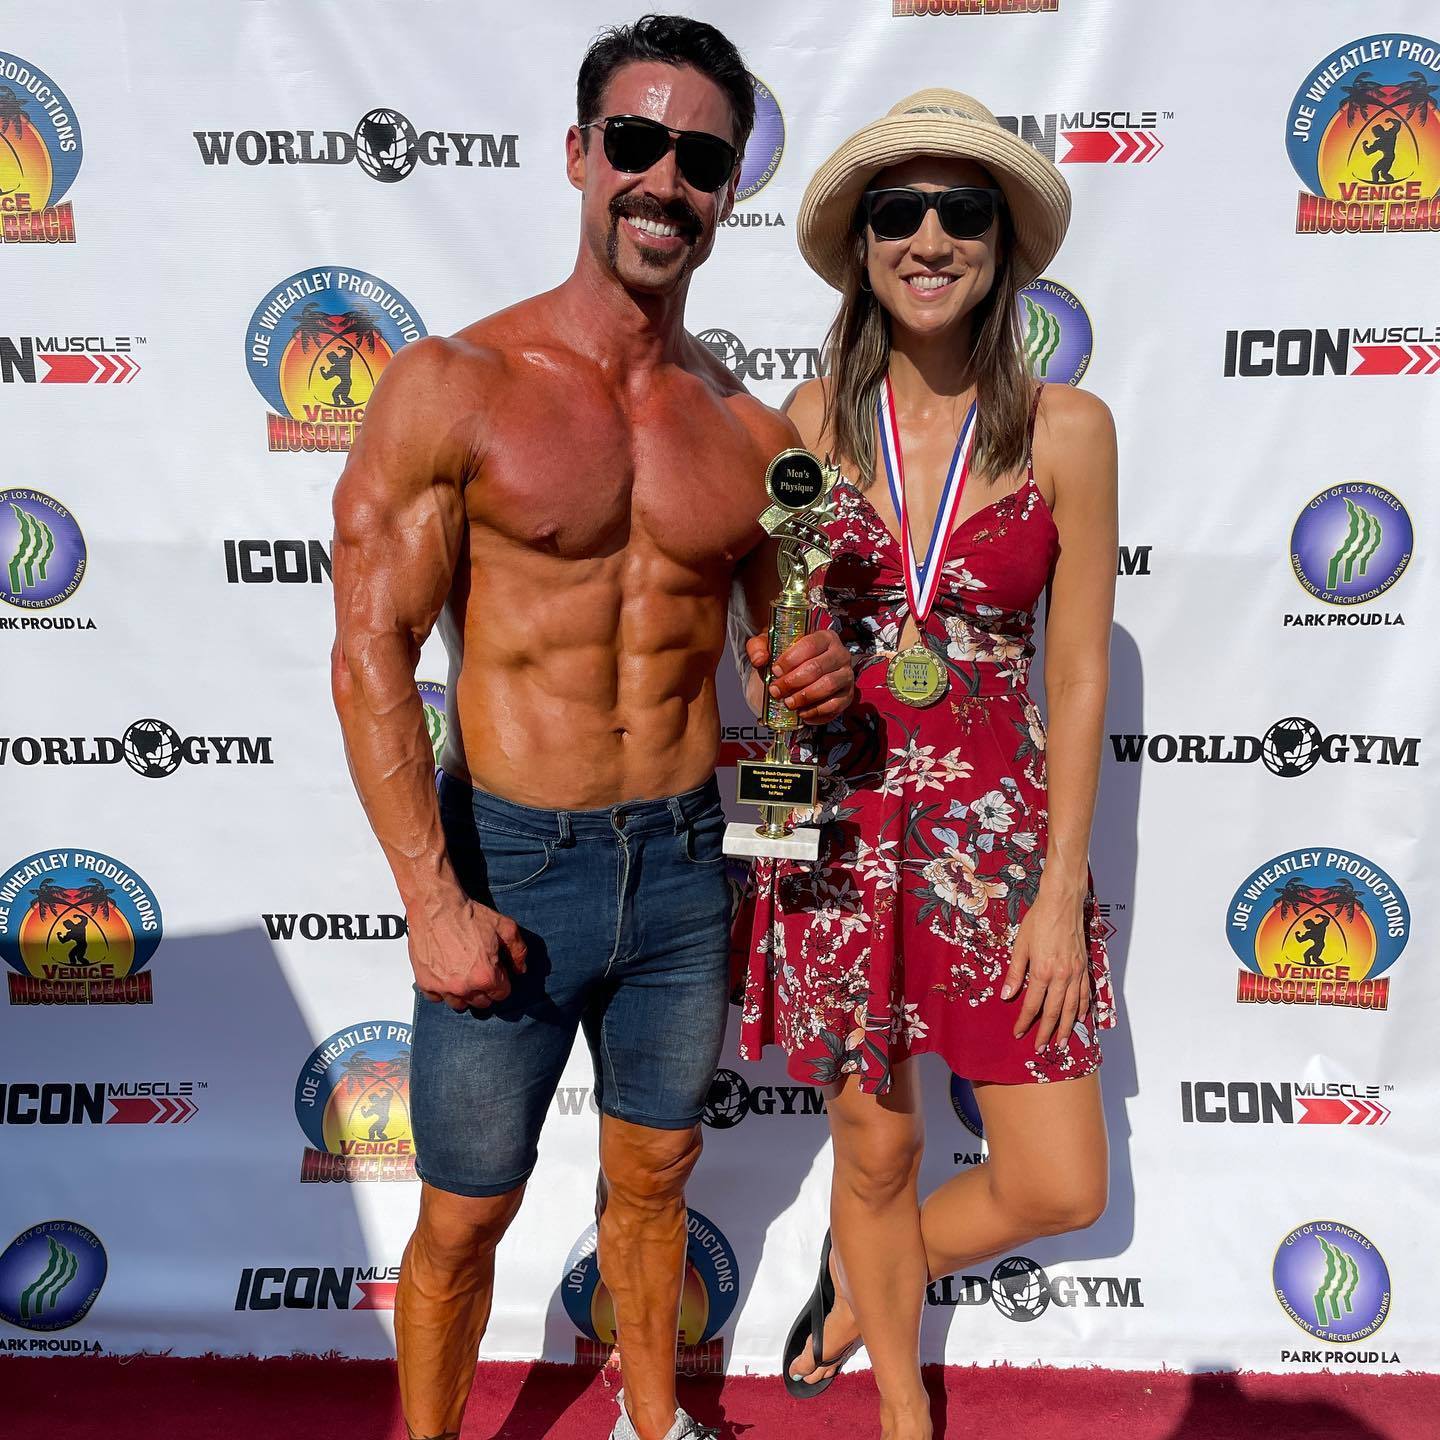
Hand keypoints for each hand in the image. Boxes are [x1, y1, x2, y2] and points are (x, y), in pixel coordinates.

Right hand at [409, 894, 527, 1012]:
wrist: (436, 906)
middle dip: (485, 989)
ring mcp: (443, 987)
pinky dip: (441, 990)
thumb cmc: (469, 915)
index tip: (496, 970)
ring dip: (464, 993)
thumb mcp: (505, 927)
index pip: (501, 994)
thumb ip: (519, 951)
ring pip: (459, 1004)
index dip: (502, 981)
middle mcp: (464, 987)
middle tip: (480, 971)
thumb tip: (520, 970)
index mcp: (486, 976)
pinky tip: (445, 974)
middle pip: (481, 1003)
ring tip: (463, 975)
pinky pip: (437, 998)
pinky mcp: (425, 983)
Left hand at [746, 629, 854, 724]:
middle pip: (817, 668)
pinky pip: (834, 705)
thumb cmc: (787, 659)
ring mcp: (846, 675)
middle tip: (776, 691)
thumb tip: (760, 659)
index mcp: (824, 637)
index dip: (790, 660)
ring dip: (804, 697)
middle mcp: (840, 653)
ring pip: (827, 686)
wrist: (800, 674)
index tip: (775, 671)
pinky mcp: (848, 695)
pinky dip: (816, 712)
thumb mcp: (769, 647)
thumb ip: (758, 647)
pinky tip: (802, 712)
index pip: (809, 645)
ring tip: (788, 702)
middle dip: (792, 682)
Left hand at [1001, 891, 1091, 1051]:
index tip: (1018, 1032)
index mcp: (1043, 972)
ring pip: (1072, 1008)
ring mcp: (1076, 973)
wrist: (1062, 903)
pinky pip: (1085, 994)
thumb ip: (1015, 973)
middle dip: (1047, 1032)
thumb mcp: (1020, 945)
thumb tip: (1006, 995)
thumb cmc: (1039, 920)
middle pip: (1054, 1012)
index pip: (1032, 1004)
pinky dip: (1082, 1009)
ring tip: (1062, 1043)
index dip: (1024, 1021)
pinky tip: (1079, 1018)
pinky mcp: (1084, 967)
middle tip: (1041, 1047)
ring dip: (1067, 1028)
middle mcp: (1062, 976)